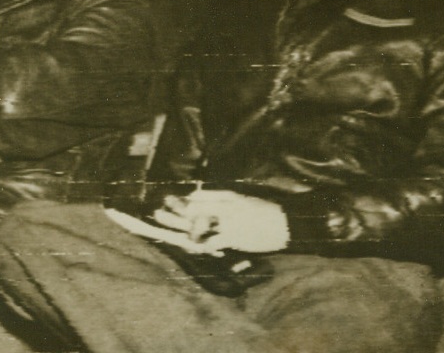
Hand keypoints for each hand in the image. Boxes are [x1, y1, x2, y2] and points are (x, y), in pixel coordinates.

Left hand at [152, 188, 289, 253]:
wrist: (286, 223)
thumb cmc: (267, 213)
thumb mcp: (245, 201)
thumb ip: (226, 202)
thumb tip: (206, 202)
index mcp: (228, 196)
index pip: (199, 196)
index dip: (182, 200)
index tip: (169, 201)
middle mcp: (225, 206)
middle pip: (193, 207)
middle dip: (174, 210)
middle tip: (157, 212)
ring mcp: (228, 221)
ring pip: (198, 223)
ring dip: (182, 228)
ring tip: (170, 229)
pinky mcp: (234, 236)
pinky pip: (212, 241)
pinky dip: (202, 246)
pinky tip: (196, 248)